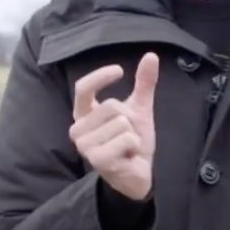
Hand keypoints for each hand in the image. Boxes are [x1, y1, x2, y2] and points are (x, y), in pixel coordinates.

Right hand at [69, 53, 158, 200]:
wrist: (137, 174)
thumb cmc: (131, 141)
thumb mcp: (139, 109)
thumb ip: (143, 84)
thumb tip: (151, 55)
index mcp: (84, 114)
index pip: (82, 89)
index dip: (99, 77)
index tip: (119, 71)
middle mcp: (78, 129)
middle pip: (111, 106)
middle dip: (129, 119)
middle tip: (127, 135)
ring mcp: (85, 146)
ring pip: (121, 122)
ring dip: (132, 134)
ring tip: (127, 147)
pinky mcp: (97, 159)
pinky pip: (126, 138)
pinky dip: (134, 145)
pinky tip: (128, 155)